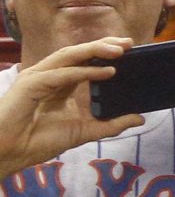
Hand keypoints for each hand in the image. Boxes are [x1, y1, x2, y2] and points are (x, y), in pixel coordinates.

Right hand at [0, 38, 142, 174]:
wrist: (9, 153)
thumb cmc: (38, 141)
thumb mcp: (84, 132)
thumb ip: (111, 125)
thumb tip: (140, 119)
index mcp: (60, 84)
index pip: (85, 61)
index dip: (105, 53)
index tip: (131, 49)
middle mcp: (48, 76)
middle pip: (79, 53)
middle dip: (104, 45)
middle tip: (130, 42)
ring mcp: (37, 78)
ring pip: (69, 56)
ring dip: (95, 51)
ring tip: (120, 50)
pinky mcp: (30, 85)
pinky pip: (61, 74)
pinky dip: (84, 71)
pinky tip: (105, 71)